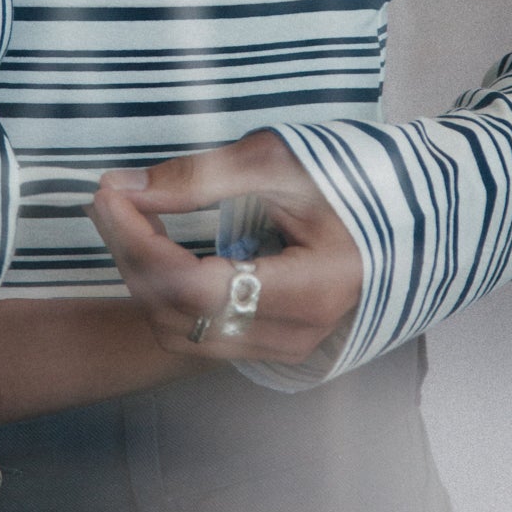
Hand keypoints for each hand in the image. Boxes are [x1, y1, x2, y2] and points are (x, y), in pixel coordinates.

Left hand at [89, 129, 361, 367]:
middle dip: (130, 253)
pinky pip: (194, 333)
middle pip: (177, 314)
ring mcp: (283, 348)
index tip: (110, 192)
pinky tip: (157, 246)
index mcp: (309, 289)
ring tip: (131, 216)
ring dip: (142, 274)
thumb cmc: (348, 180)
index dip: (137, 241)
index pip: (192, 286)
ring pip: (178, 331)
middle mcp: (295, 335)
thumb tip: (124, 188)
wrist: (401, 213)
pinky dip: (163, 292)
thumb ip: (199, 177)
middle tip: (110, 195)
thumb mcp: (277, 162)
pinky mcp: (268, 346)